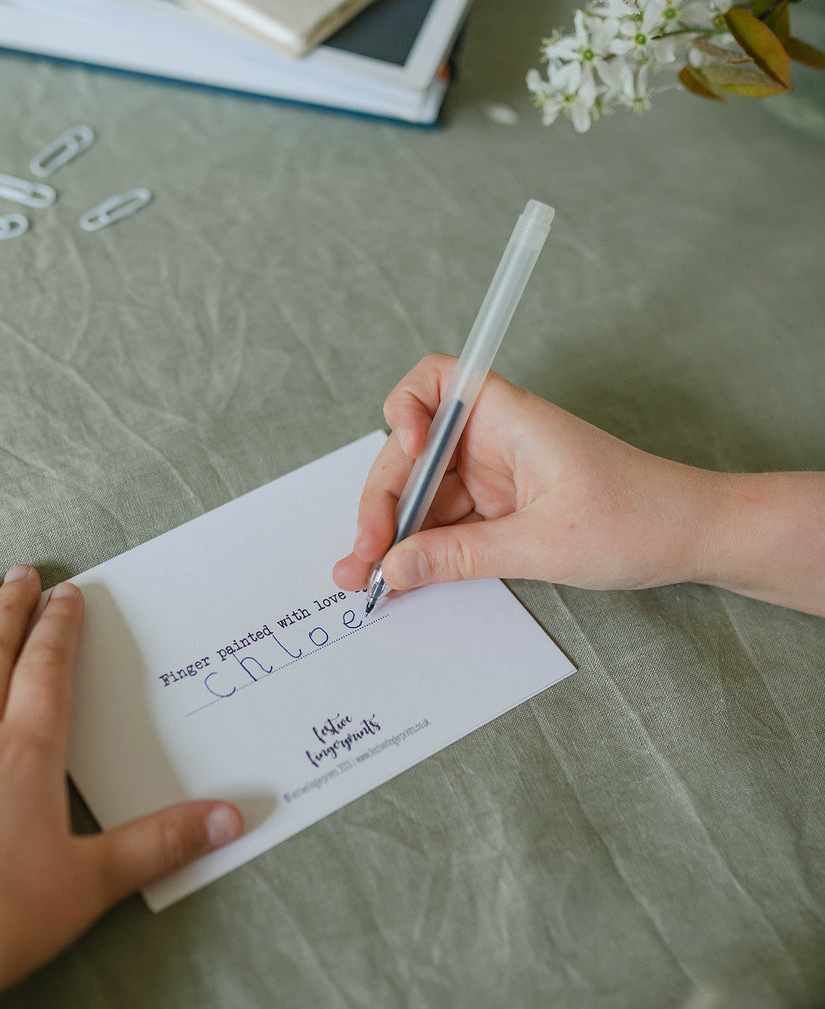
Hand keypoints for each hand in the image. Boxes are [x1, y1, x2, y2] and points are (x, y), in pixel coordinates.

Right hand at [333, 355, 713, 595]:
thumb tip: (395, 568)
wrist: (692, 538)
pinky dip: (421, 550)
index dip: (406, 406)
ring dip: (392, 536)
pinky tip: (400, 579)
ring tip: (366, 581)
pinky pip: (445, 523)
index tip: (404, 449)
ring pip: (422, 496)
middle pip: (411, 455)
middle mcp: (492, 440)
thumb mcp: (544, 545)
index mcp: (509, 420)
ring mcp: (492, 475)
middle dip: (382, 504)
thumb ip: (462, 556)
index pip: (437, 380)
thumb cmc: (638, 519)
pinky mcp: (497, 508)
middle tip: (363, 561)